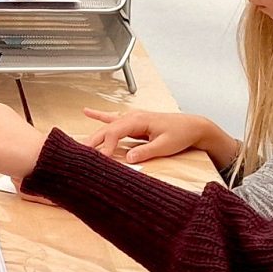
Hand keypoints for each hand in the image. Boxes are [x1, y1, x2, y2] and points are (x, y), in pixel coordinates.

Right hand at [83, 106, 238, 173]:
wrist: (193, 126)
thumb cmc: (181, 134)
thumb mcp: (165, 145)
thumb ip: (146, 151)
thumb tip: (128, 158)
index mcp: (139, 120)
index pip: (115, 131)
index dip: (106, 145)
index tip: (102, 159)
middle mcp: (133, 116)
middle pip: (107, 128)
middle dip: (93, 140)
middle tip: (80, 153)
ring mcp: (132, 117)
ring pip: (108, 125)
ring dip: (94, 133)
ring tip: (79, 142)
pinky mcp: (134, 121)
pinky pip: (114, 119)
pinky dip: (100, 116)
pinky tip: (88, 113)